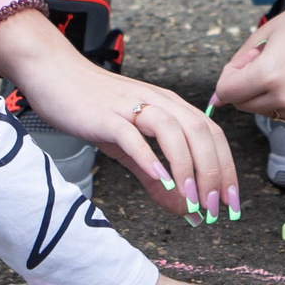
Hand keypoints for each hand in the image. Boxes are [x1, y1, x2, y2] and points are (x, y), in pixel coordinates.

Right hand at [0, 10, 243, 218]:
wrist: (54, 75)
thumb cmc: (92, 108)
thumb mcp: (128, 146)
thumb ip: (154, 177)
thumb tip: (181, 210)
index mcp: (171, 106)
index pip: (213, 136)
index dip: (228, 170)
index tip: (231, 206)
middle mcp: (159, 102)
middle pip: (201, 133)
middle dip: (214, 174)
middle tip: (215, 209)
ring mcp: (133, 106)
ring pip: (174, 132)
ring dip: (187, 168)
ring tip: (191, 200)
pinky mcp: (106, 115)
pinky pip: (133, 135)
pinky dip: (149, 157)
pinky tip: (160, 179)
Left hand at [209, 0, 284, 122]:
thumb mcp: (265, 33)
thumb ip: (238, 64)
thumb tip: (218, 97)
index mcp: (268, 75)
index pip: (226, 92)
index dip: (231, 76)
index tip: (247, 61)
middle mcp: (284, 98)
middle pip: (243, 105)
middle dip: (246, 86)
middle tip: (266, 61)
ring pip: (265, 111)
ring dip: (265, 95)